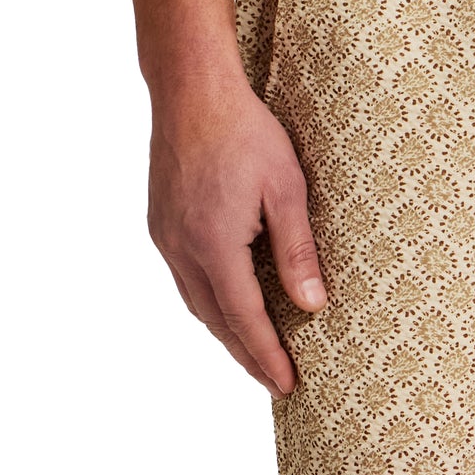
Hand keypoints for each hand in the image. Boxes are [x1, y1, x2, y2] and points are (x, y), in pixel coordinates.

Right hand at [147, 78, 325, 395]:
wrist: (191, 89)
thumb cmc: (244, 131)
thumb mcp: (286, 190)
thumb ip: (298, 252)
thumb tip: (313, 306)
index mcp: (214, 244)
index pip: (245, 319)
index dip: (267, 357)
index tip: (287, 386)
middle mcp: (182, 248)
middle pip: (218, 322)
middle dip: (248, 357)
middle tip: (276, 384)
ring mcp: (166, 237)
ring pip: (198, 305)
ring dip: (227, 335)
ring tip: (255, 358)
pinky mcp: (162, 225)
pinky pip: (187, 282)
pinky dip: (210, 307)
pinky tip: (227, 312)